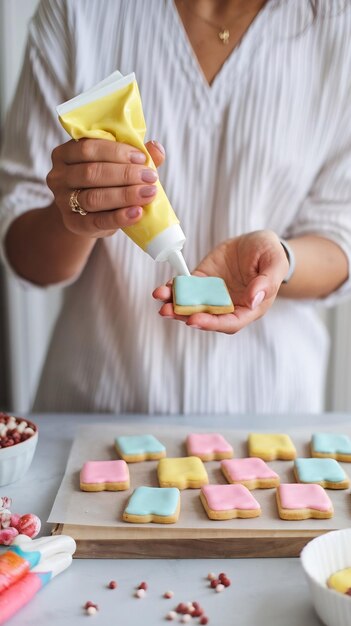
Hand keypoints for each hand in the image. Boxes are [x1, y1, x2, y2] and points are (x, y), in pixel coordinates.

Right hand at [46, 138, 164, 236]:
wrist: (88, 213)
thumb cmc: (104, 182)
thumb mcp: (115, 164)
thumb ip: (134, 156)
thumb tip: (156, 148)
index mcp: (66, 153)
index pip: (89, 148)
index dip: (117, 152)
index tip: (142, 158)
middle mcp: (59, 176)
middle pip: (91, 173)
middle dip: (124, 174)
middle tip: (150, 177)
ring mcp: (62, 201)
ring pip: (93, 197)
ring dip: (125, 195)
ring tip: (148, 194)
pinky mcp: (72, 223)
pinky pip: (96, 221)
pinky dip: (119, 217)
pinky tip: (137, 213)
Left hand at [153, 230, 289, 333]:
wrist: (257, 242)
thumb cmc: (271, 254)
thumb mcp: (275, 262)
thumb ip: (267, 282)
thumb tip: (253, 300)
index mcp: (249, 308)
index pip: (230, 322)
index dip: (212, 323)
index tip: (193, 320)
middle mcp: (229, 305)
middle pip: (206, 317)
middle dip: (185, 315)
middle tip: (167, 311)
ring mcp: (213, 294)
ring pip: (192, 305)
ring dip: (174, 304)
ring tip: (160, 297)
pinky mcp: (202, 281)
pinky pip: (187, 288)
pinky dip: (174, 289)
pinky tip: (164, 288)